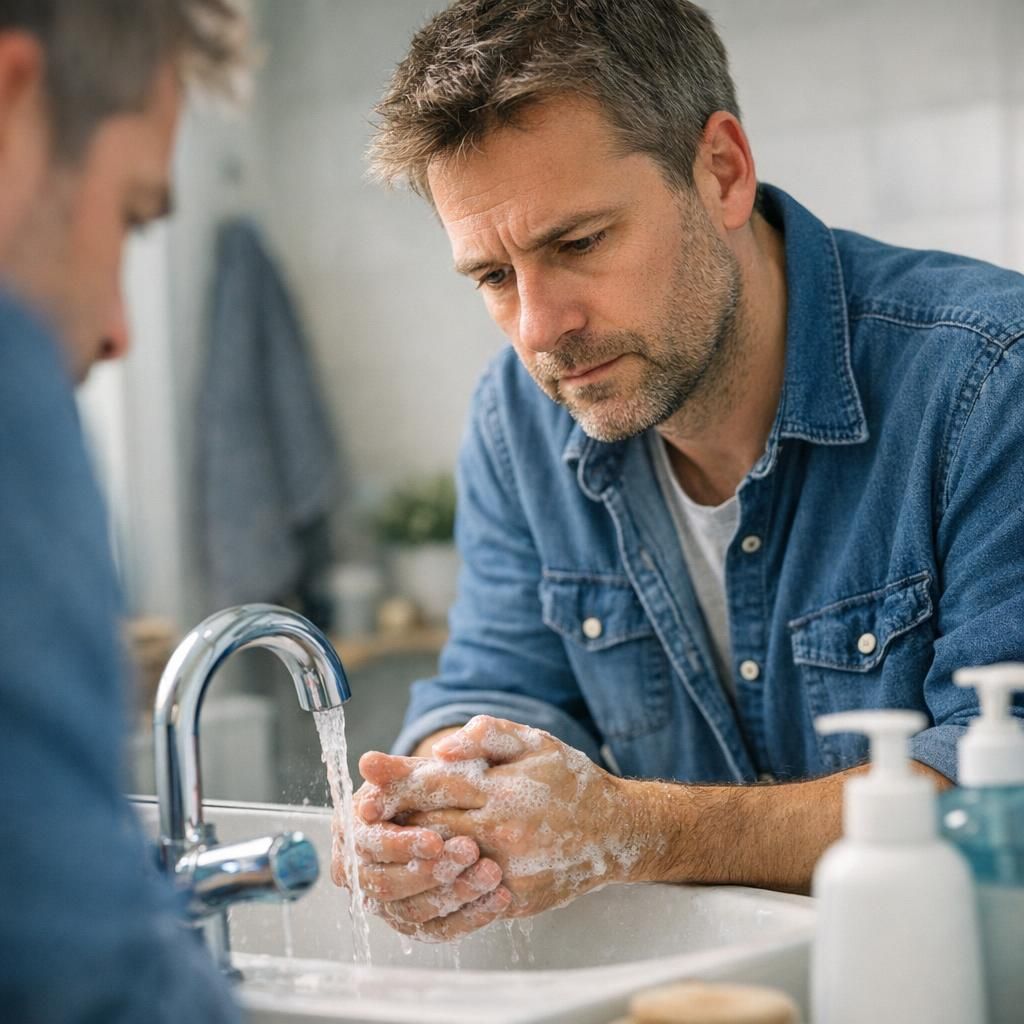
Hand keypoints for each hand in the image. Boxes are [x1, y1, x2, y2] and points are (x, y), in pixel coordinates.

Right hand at [332, 772, 511, 941]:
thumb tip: (368, 762)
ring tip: (492, 874)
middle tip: (471, 852)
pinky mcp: (415, 924)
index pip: (368, 846)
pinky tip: (498, 899)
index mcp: (353, 830)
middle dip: (431, 871)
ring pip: (413, 912)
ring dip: (456, 894)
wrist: (458, 810)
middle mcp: (361, 872)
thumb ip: (397, 769)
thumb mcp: (421, 772)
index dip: (401, 845)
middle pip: (387, 885)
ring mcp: (386, 903)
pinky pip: (438, 931)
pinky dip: (470, 917)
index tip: (435, 840)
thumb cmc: (434, 785)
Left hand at [356, 716, 642, 923]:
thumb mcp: (536, 742)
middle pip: (430, 826)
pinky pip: (463, 900)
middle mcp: (504, 832)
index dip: (398, 778)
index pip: (438, 783)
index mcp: (505, 789)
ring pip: (441, 868)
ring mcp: (508, 871)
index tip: (366, 770)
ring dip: (407, 856)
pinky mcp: (513, 901)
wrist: (617, 832)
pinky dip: (435, 889)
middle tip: (360, 810)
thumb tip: (443, 748)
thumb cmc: (570, 780)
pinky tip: (413, 878)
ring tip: (379, 843)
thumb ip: (489, 735)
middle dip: (392, 817)